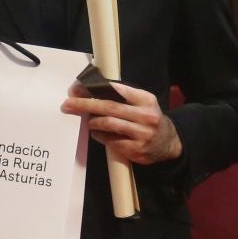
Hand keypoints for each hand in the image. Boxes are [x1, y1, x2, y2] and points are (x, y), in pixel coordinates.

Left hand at [62, 82, 182, 164]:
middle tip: (67, 104)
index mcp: (145, 99)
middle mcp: (145, 116)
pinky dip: (100, 136)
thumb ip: (124, 95)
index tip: (76, 89)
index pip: (116, 89)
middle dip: (85, 104)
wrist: (169, 143)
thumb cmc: (150, 119)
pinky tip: (97, 133)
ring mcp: (141, 134)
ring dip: (93, 122)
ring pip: (109, 124)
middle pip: (109, 107)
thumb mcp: (144, 102)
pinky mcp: (136, 150)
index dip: (94, 88)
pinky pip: (111, 141)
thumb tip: (93, 90)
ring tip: (86, 120)